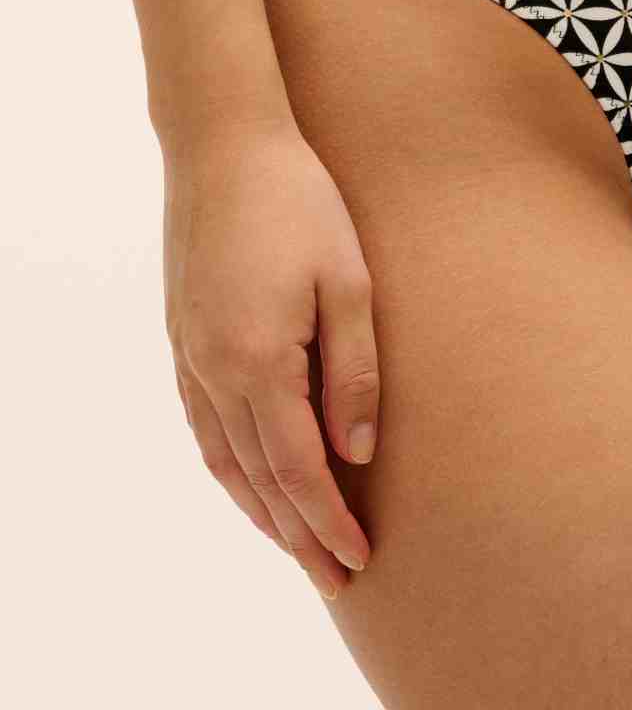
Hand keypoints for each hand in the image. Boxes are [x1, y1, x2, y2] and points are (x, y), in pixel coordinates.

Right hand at [163, 118, 378, 600]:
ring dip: (259, 508)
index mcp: (256, 361)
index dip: (328, 519)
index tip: (358, 559)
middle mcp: (212, 371)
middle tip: (332, 576)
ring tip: (294, 544)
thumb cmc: (299, 203)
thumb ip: (353, 371)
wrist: (225, 146)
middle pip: (257, 477)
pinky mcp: (184, 339)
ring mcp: (189, 356)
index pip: (298, 468)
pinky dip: (230, 467)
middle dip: (296, 532)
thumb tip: (358, 451)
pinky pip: (204, 426)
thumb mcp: (346, 283)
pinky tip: (248, 477)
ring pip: (223, 459)